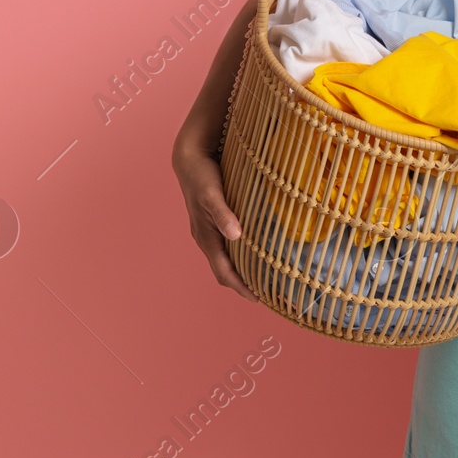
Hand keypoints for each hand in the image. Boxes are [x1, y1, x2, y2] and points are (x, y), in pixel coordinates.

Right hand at [172, 142, 261, 303]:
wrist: (190, 159)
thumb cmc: (202, 176)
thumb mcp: (212, 194)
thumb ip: (223, 214)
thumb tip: (236, 235)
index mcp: (206, 237)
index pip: (224, 272)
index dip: (240, 287)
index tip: (258, 298)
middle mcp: (206, 239)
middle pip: (225, 271)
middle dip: (243, 285)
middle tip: (267, 294)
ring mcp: (209, 232)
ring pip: (226, 260)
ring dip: (242, 272)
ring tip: (263, 279)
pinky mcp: (214, 223)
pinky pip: (227, 247)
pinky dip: (241, 256)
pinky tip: (255, 253)